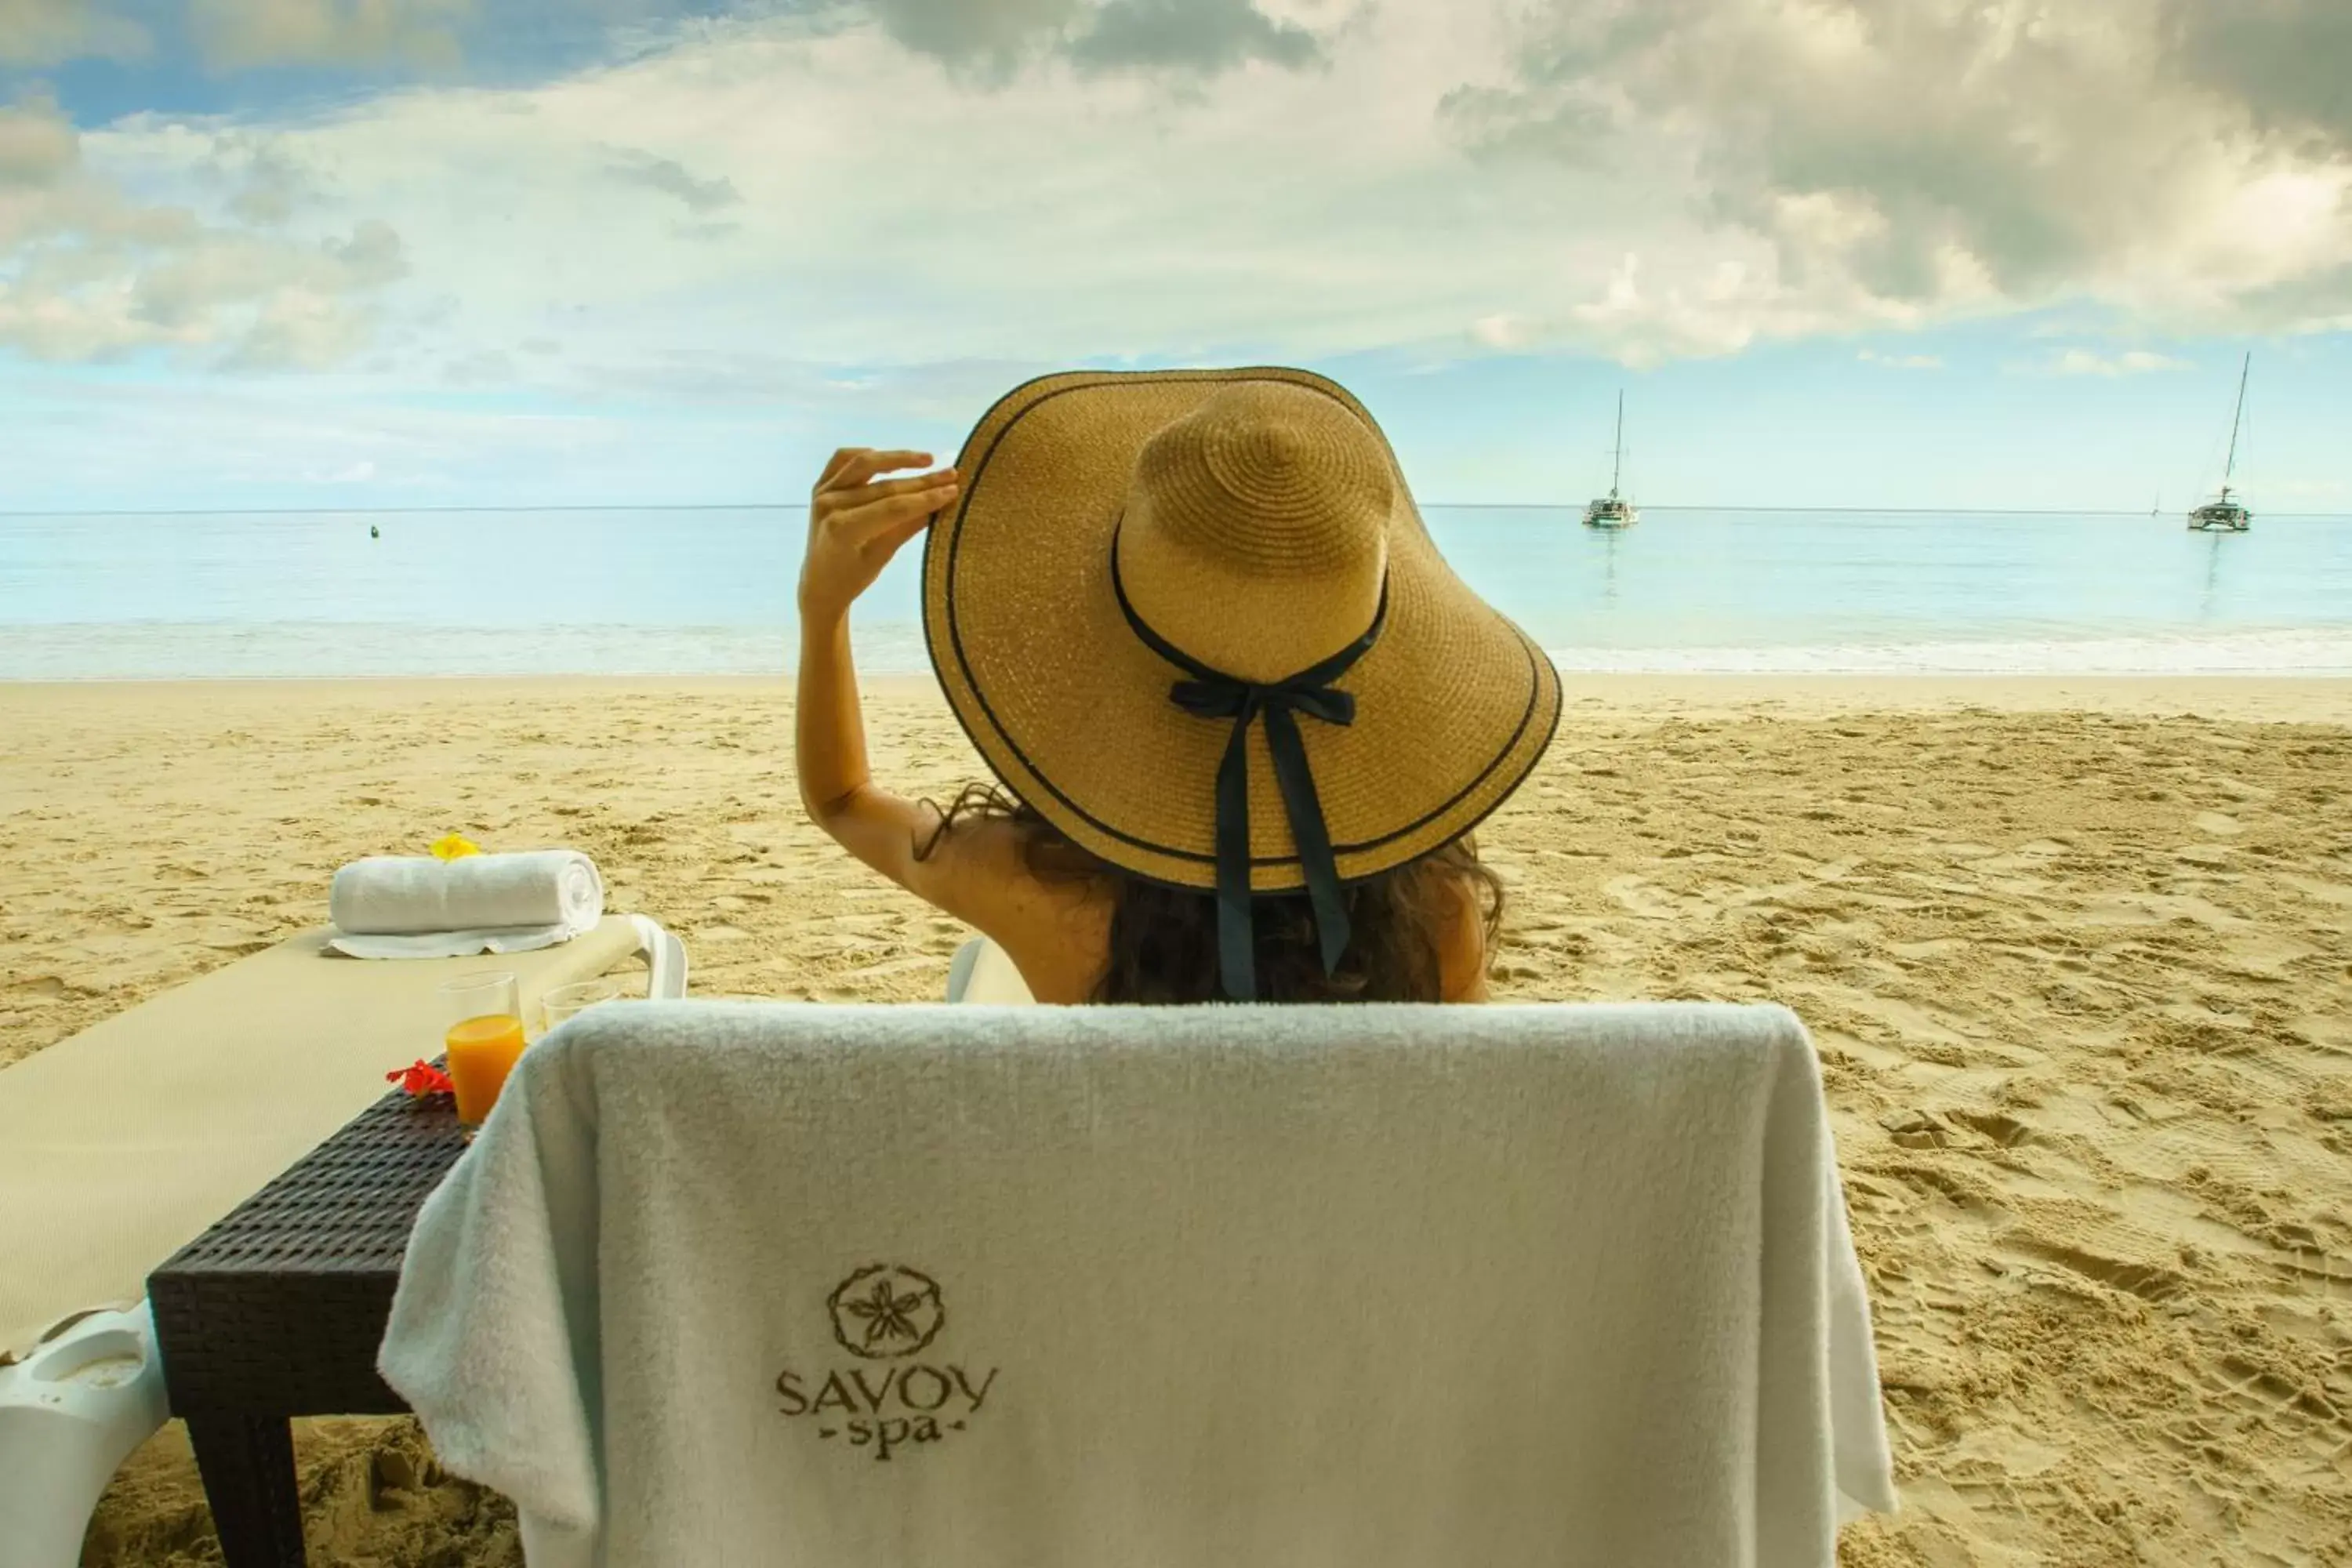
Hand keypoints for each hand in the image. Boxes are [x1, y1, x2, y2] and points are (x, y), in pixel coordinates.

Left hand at [799, 448, 958, 621]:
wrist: (819, 582)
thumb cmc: (852, 578)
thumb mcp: (883, 556)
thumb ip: (909, 526)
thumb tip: (943, 504)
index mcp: (843, 530)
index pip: (893, 507)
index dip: (925, 498)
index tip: (953, 490)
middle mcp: (829, 505)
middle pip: (884, 487)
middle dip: (921, 481)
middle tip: (951, 475)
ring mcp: (821, 492)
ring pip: (864, 464)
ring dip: (897, 459)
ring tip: (927, 459)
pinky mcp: (819, 485)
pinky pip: (842, 459)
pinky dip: (865, 454)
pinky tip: (887, 456)